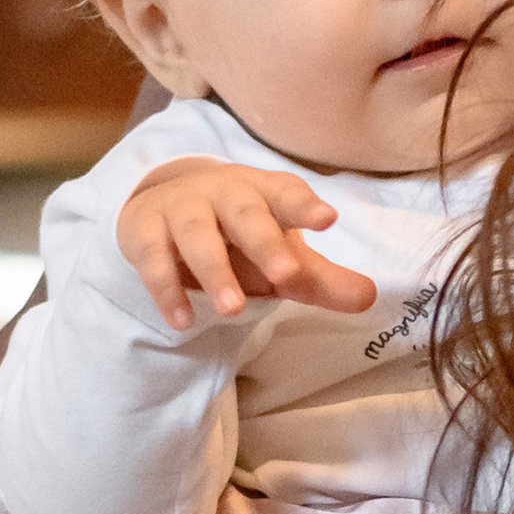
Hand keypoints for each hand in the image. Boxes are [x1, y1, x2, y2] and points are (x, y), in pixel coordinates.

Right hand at [117, 156, 378, 331]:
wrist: (165, 206)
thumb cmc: (238, 235)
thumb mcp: (279, 255)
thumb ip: (320, 278)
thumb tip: (369, 298)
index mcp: (263, 192)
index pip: (287, 195)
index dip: (306, 206)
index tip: (327, 219)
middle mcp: (223, 193)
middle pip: (246, 214)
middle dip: (265, 243)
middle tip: (287, 274)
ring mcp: (182, 209)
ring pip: (197, 236)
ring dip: (215, 272)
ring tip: (232, 311)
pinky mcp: (145, 231)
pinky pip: (154, 260)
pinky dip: (167, 290)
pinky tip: (182, 321)